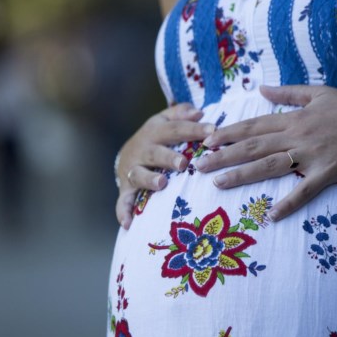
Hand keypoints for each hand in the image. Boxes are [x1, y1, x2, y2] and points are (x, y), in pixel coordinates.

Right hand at [116, 103, 215, 228]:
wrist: (126, 154)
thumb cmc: (157, 138)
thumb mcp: (165, 121)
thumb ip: (181, 114)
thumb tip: (199, 112)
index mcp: (155, 131)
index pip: (175, 128)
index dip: (193, 129)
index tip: (212, 131)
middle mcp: (142, 150)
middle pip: (156, 152)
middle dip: (168, 157)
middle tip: (184, 163)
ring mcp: (132, 170)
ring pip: (139, 175)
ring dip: (149, 180)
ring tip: (161, 183)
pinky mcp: (125, 189)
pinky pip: (123, 202)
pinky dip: (124, 213)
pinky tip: (129, 224)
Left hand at [195, 85, 336, 220]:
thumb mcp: (320, 93)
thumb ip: (289, 92)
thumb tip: (261, 88)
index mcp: (295, 117)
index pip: (254, 125)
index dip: (228, 133)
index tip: (206, 140)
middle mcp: (298, 134)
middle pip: (254, 145)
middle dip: (223, 155)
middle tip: (198, 166)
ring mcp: (313, 154)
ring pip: (270, 165)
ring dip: (242, 175)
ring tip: (219, 184)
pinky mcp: (329, 171)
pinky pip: (304, 190)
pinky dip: (288, 203)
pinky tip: (271, 215)